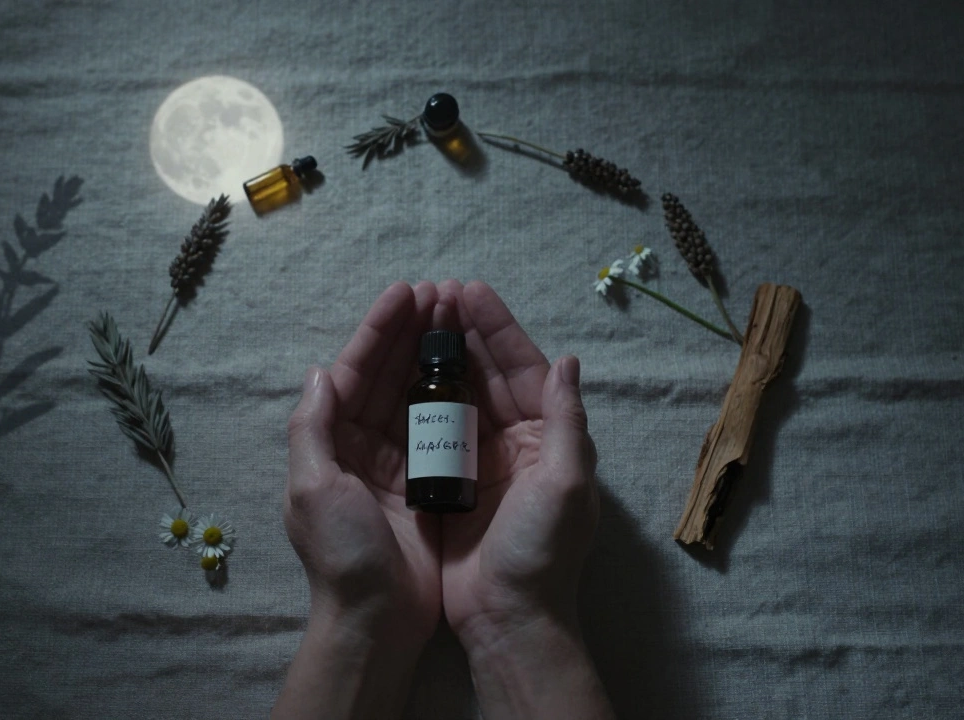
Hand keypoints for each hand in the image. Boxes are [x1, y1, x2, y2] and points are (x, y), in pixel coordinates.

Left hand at [275, 281, 443, 718]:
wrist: (378, 621)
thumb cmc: (342, 554)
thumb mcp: (312, 488)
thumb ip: (312, 427)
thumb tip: (320, 369)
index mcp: (330, 443)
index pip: (352, 372)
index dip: (378, 330)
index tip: (407, 292)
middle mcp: (362, 446)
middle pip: (386, 375)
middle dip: (411, 332)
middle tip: (442, 292)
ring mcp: (398, 463)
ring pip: (415, 394)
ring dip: (433, 354)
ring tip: (458, 315)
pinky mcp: (430, 483)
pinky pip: (442, 428)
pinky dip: (454, 394)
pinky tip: (473, 365)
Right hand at [439, 280, 611, 717]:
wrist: (507, 618)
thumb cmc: (541, 551)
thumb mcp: (565, 483)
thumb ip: (568, 420)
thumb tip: (568, 359)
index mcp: (548, 437)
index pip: (523, 368)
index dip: (497, 328)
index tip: (467, 290)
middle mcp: (516, 442)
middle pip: (488, 374)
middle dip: (462, 332)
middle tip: (432, 293)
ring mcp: (480, 462)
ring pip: (458, 394)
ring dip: (438, 356)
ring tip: (412, 319)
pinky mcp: (449, 483)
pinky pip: (433, 429)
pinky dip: (418, 398)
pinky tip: (395, 372)